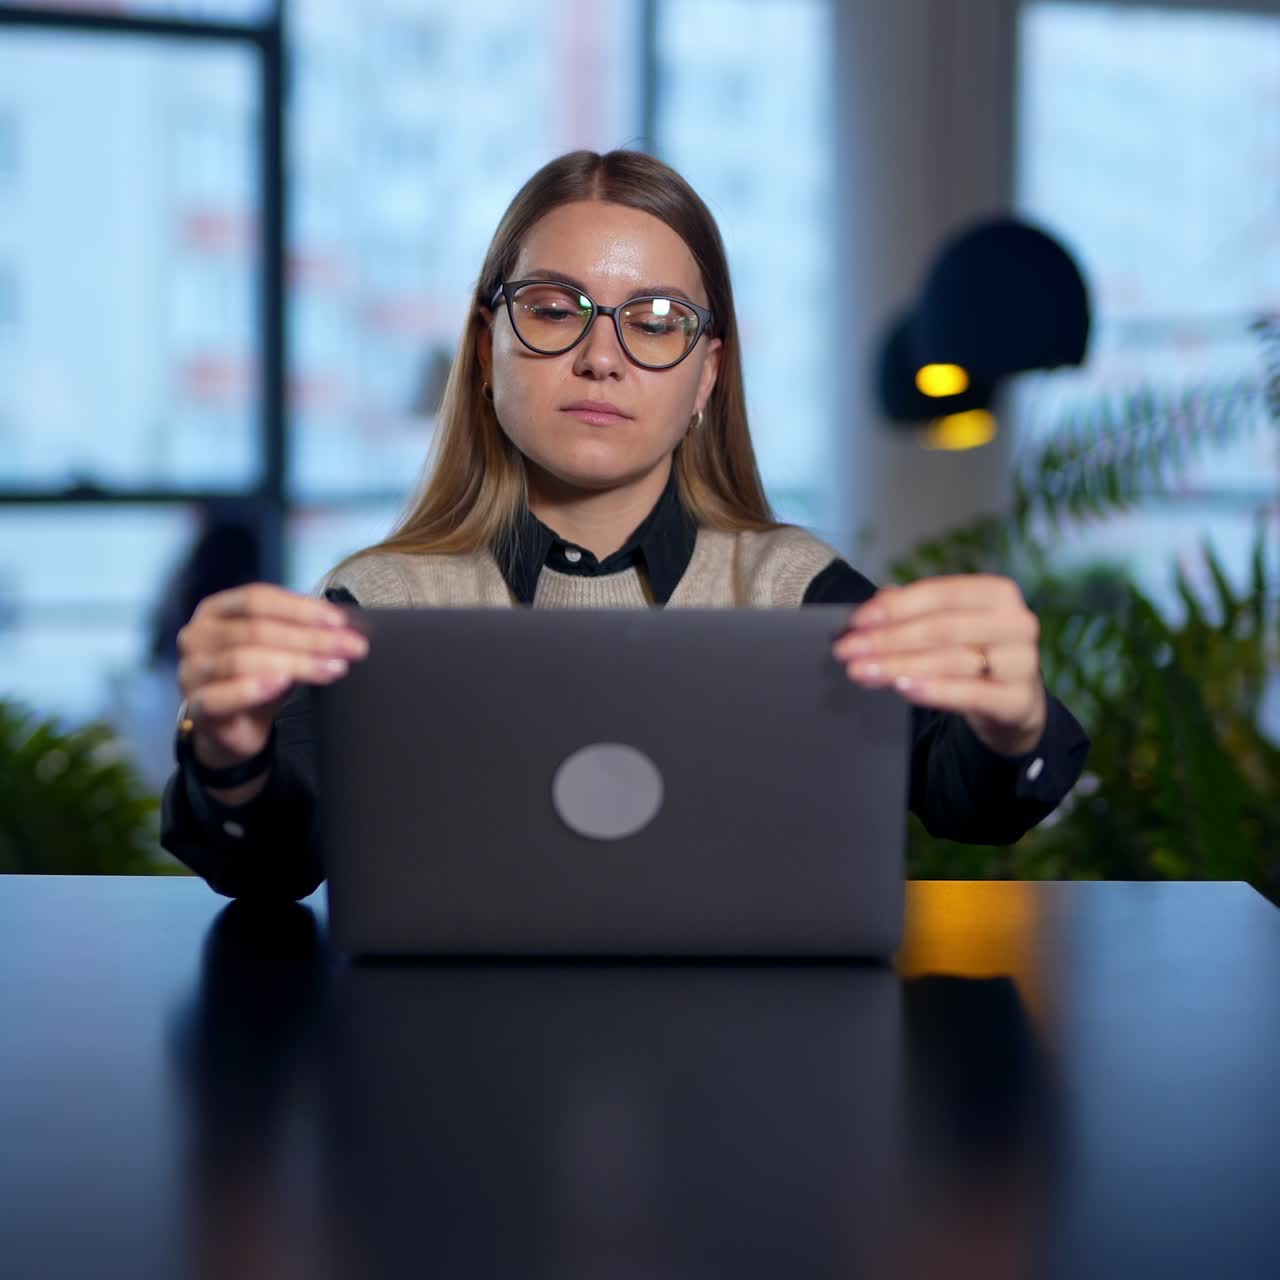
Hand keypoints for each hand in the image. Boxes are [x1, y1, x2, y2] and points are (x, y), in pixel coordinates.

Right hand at [177, 583, 368, 768]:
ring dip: (295, 663)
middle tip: (350, 647)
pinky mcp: (196, 707)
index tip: (340, 621)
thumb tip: (347, 626)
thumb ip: (302, 632)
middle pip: (256, 629)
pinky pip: (220, 696)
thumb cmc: (257, 677)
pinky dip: (252, 689)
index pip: (257, 598)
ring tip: (331, 668)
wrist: (234, 727)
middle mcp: (198, 635)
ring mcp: (192, 671)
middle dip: (310, 638)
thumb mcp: (280, 648)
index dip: (301, 608)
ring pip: (243, 660)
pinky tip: (281, 683)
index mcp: (216, 610)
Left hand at [832, 574, 1047, 756]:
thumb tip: (871, 608)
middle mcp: (1016, 623)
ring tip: (862, 671)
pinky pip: (970, 693)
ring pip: (950, 660)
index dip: (896, 606)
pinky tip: (902, 687)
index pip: (941, 593)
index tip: (857, 620)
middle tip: (848, 651)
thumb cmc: (973, 652)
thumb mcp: (946, 627)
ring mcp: (1022, 662)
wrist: (1013, 700)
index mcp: (998, 593)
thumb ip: (911, 612)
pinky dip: (933, 690)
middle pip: (941, 628)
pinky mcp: (1018, 699)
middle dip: (888, 639)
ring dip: (899, 665)